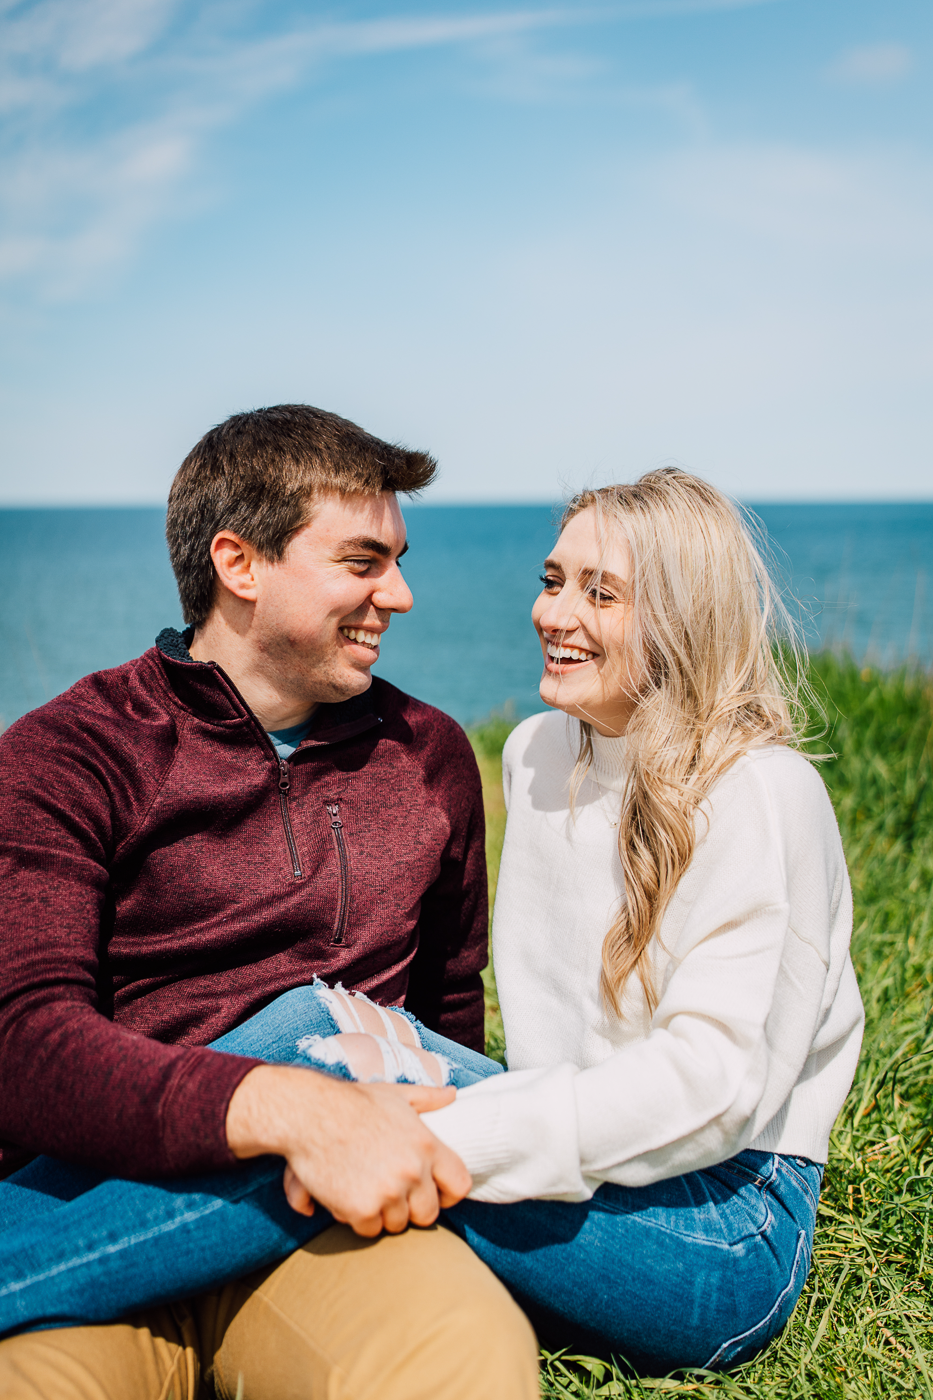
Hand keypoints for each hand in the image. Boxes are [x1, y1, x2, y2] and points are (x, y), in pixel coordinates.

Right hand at [225, 1064, 470, 1236]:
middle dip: (411, 1208)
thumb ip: (429, 1098)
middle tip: (390, 1194)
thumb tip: (452, 1094)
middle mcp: (413, 1171)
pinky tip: (347, 1195)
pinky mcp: (362, 1209)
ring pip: (397, 1224)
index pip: (460, 1185)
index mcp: (427, 1145)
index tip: (433, 1193)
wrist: (310, 1113)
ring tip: (365, 1188)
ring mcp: (389, 1192)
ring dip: (382, 1213)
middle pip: (428, 1214)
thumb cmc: (353, 1101)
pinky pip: (369, 1230)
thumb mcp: (397, 1094)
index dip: (447, 1194)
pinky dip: (358, 1219)